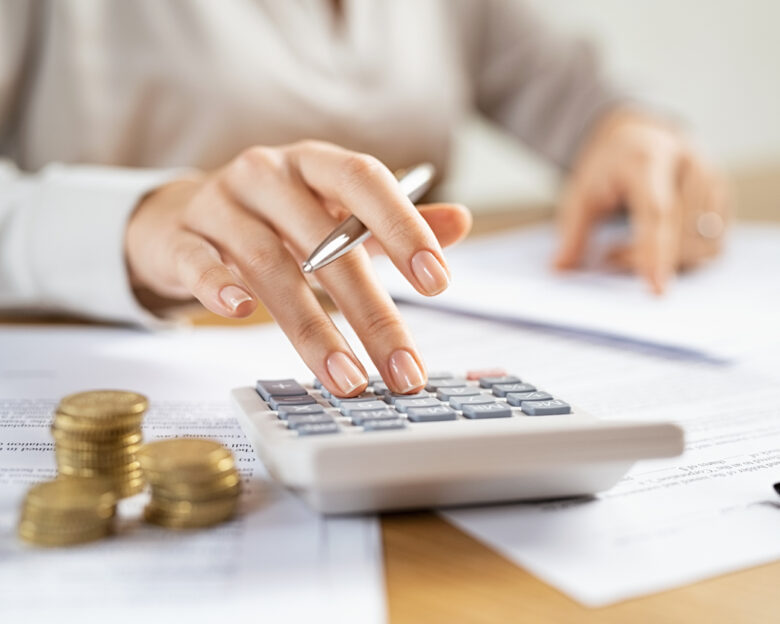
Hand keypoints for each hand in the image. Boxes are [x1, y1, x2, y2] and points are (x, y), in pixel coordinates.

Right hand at [125, 141, 470, 395]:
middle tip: (403, 369)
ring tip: (346, 378)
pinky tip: (240, 314)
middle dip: (370, 311)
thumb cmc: (273, 218)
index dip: (403, 227)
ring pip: (267, 262)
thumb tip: (461, 221)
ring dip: (311, 327)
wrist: (181, 216)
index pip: (365, 181)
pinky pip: (197, 262)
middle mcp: (267, 175)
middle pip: (323, 240)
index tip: (438, 281)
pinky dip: (218, 286)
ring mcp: (219, 205)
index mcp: (314, 165)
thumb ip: (393, 221)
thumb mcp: (334, 212)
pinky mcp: (179, 239)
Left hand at [554, 110, 729, 292]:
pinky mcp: (725, 198)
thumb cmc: (607, 170)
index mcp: (649, 158)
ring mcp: (714, 180)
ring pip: (705, 244)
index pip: (658, 212)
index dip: (656, 252)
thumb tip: (559, 270)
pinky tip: (657, 247)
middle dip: (647, 258)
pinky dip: (686, 257)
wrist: (638, 139)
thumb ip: (571, 233)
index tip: (655, 289)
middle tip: (608, 257)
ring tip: (627, 249)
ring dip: (669, 261)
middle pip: (683, 233)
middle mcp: (690, 164)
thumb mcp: (579, 194)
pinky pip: (714, 245)